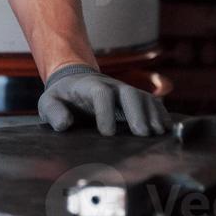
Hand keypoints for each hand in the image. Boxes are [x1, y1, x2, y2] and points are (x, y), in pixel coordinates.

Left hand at [38, 64, 168, 135]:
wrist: (74, 81)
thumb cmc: (62, 97)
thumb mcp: (48, 102)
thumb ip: (53, 111)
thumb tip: (64, 124)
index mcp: (88, 86)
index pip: (100, 93)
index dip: (105, 111)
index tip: (107, 133)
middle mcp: (110, 85)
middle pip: (128, 93)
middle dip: (137, 112)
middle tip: (143, 133)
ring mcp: (124, 91)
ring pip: (142, 97)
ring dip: (152, 114)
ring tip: (158, 133)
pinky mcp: (134, 99)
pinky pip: (152, 102)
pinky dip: (160, 113)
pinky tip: (166, 128)